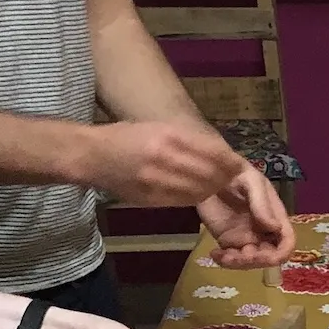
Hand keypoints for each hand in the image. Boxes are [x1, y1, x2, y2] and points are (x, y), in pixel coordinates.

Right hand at [79, 120, 244, 205]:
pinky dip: (195, 197)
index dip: (229, 163)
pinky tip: (198, 193)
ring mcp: (158, 181)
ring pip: (199, 191)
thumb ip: (186, 141)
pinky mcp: (152, 198)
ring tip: (217, 186)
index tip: (236, 165)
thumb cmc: (125, 137)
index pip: (213, 153)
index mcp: (168, 136)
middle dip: (223, 178)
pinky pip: (183, 201)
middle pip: (210, 175)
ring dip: (211, 190)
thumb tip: (217, 154)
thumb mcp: (157, 128)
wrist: (92, 155)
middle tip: (231, 179)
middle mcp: (165, 158)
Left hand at [198, 163, 294, 268]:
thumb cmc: (234, 172)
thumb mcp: (251, 181)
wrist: (206, 172)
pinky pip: (231, 259)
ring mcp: (246, 238)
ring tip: (222, 255)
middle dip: (256, 261)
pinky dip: (224, 262)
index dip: (282, 253)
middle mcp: (264, 231)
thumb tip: (274, 228)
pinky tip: (215, 254)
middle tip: (237, 256)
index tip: (267, 257)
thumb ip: (262, 203)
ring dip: (238, 263)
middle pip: (269, 256)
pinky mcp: (228, 241)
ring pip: (250, 261)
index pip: (287, 241)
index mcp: (275, 217)